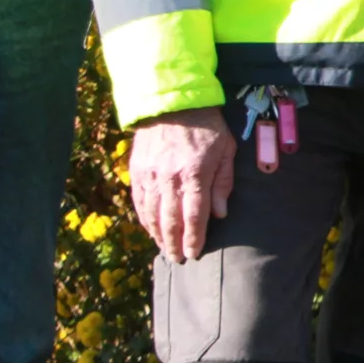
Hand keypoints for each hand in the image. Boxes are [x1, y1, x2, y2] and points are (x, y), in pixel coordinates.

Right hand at [130, 108, 233, 264]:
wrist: (171, 102)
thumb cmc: (207, 126)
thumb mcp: (226, 149)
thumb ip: (223, 183)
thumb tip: (220, 214)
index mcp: (195, 174)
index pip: (194, 216)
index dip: (194, 239)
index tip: (194, 254)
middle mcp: (170, 178)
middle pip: (170, 221)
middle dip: (174, 244)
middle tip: (178, 260)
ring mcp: (150, 175)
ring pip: (152, 214)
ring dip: (158, 235)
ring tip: (164, 249)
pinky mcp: (137, 171)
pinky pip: (139, 201)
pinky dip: (144, 219)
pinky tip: (150, 229)